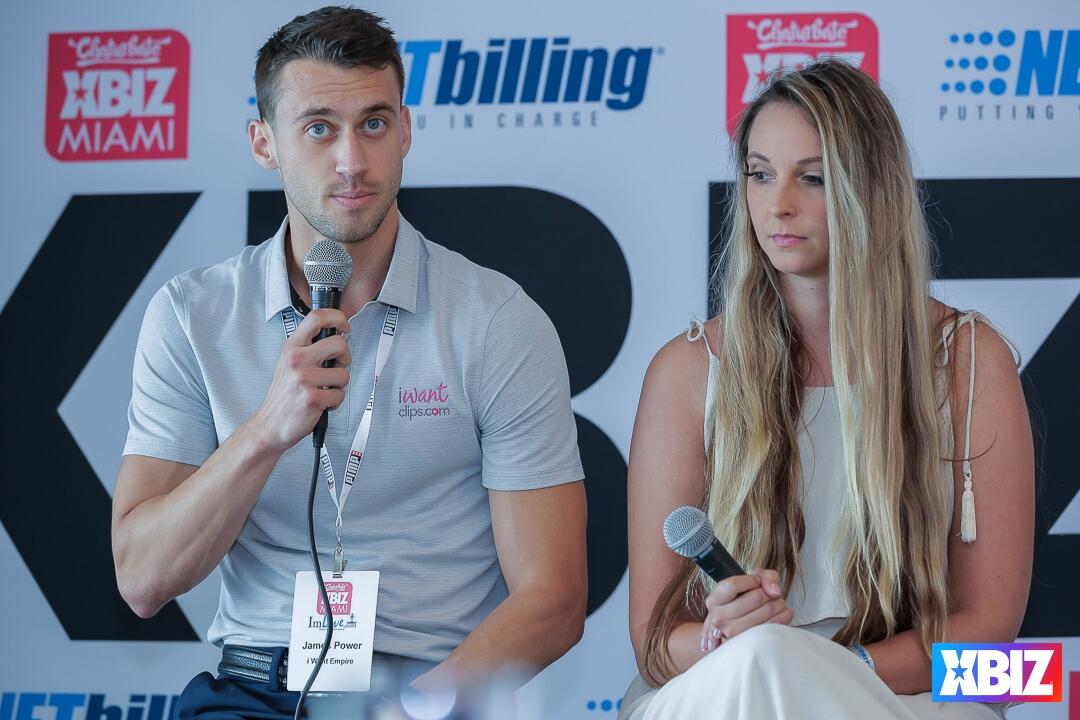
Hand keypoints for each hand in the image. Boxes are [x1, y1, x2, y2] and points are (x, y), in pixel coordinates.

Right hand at [248, 309, 351, 452]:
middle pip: (339, 344)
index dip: (337, 317)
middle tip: (335, 368)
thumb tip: (337, 333)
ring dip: (338, 386)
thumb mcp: (289, 362)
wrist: (269, 425)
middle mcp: (296, 359)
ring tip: (322, 390)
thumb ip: (309, 347)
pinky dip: (334, 402)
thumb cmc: (284, 394)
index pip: (316, 317)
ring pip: (344, 374)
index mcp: (292, 347)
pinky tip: (320, 403)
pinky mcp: (312, 398)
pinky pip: (340, 395)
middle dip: (345, 358)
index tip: (344, 326)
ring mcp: (303, 378)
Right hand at [699, 569, 792, 651]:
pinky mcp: (750, 644)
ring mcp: (733, 633)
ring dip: (779, 603)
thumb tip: (774, 591)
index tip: (757, 582)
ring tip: (778, 603)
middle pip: (756, 596)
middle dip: (769, 592)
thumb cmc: (744, 601)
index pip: (733, 585)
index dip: (751, 580)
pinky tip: (784, 612)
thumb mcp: (748, 582)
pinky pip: (774, 625)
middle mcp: (720, 618)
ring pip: (767, 610)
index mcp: (714, 601)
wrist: (739, 627)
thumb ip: (764, 576)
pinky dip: (784, 615)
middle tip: (771, 594)